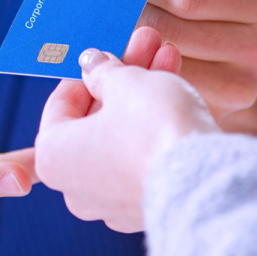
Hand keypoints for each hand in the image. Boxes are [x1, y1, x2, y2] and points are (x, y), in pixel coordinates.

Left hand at [35, 46, 217, 232]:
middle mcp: (75, 188)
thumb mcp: (125, 83)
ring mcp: (112, 204)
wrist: (205, 182)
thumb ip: (104, 72)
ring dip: (143, 97)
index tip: (107, 52)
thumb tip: (93, 66)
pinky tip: (178, 96)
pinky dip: (155, 131)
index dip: (87, 71)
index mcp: (51, 157)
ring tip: (167, 56)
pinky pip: (142, 161)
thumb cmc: (153, 131)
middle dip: (122, 79)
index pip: (61, 104)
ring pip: (122, 138)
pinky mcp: (146, 210)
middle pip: (96, 119)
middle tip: (144, 45)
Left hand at [115, 0, 256, 135]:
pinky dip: (135, 74)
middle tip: (110, 9)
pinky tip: (128, 58)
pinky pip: (159, 92)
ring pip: (161, 66)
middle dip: (131, 17)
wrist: (233, 39)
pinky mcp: (218, 113)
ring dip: (127, 47)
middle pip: (170, 34)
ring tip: (120, 30)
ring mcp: (243, 88)